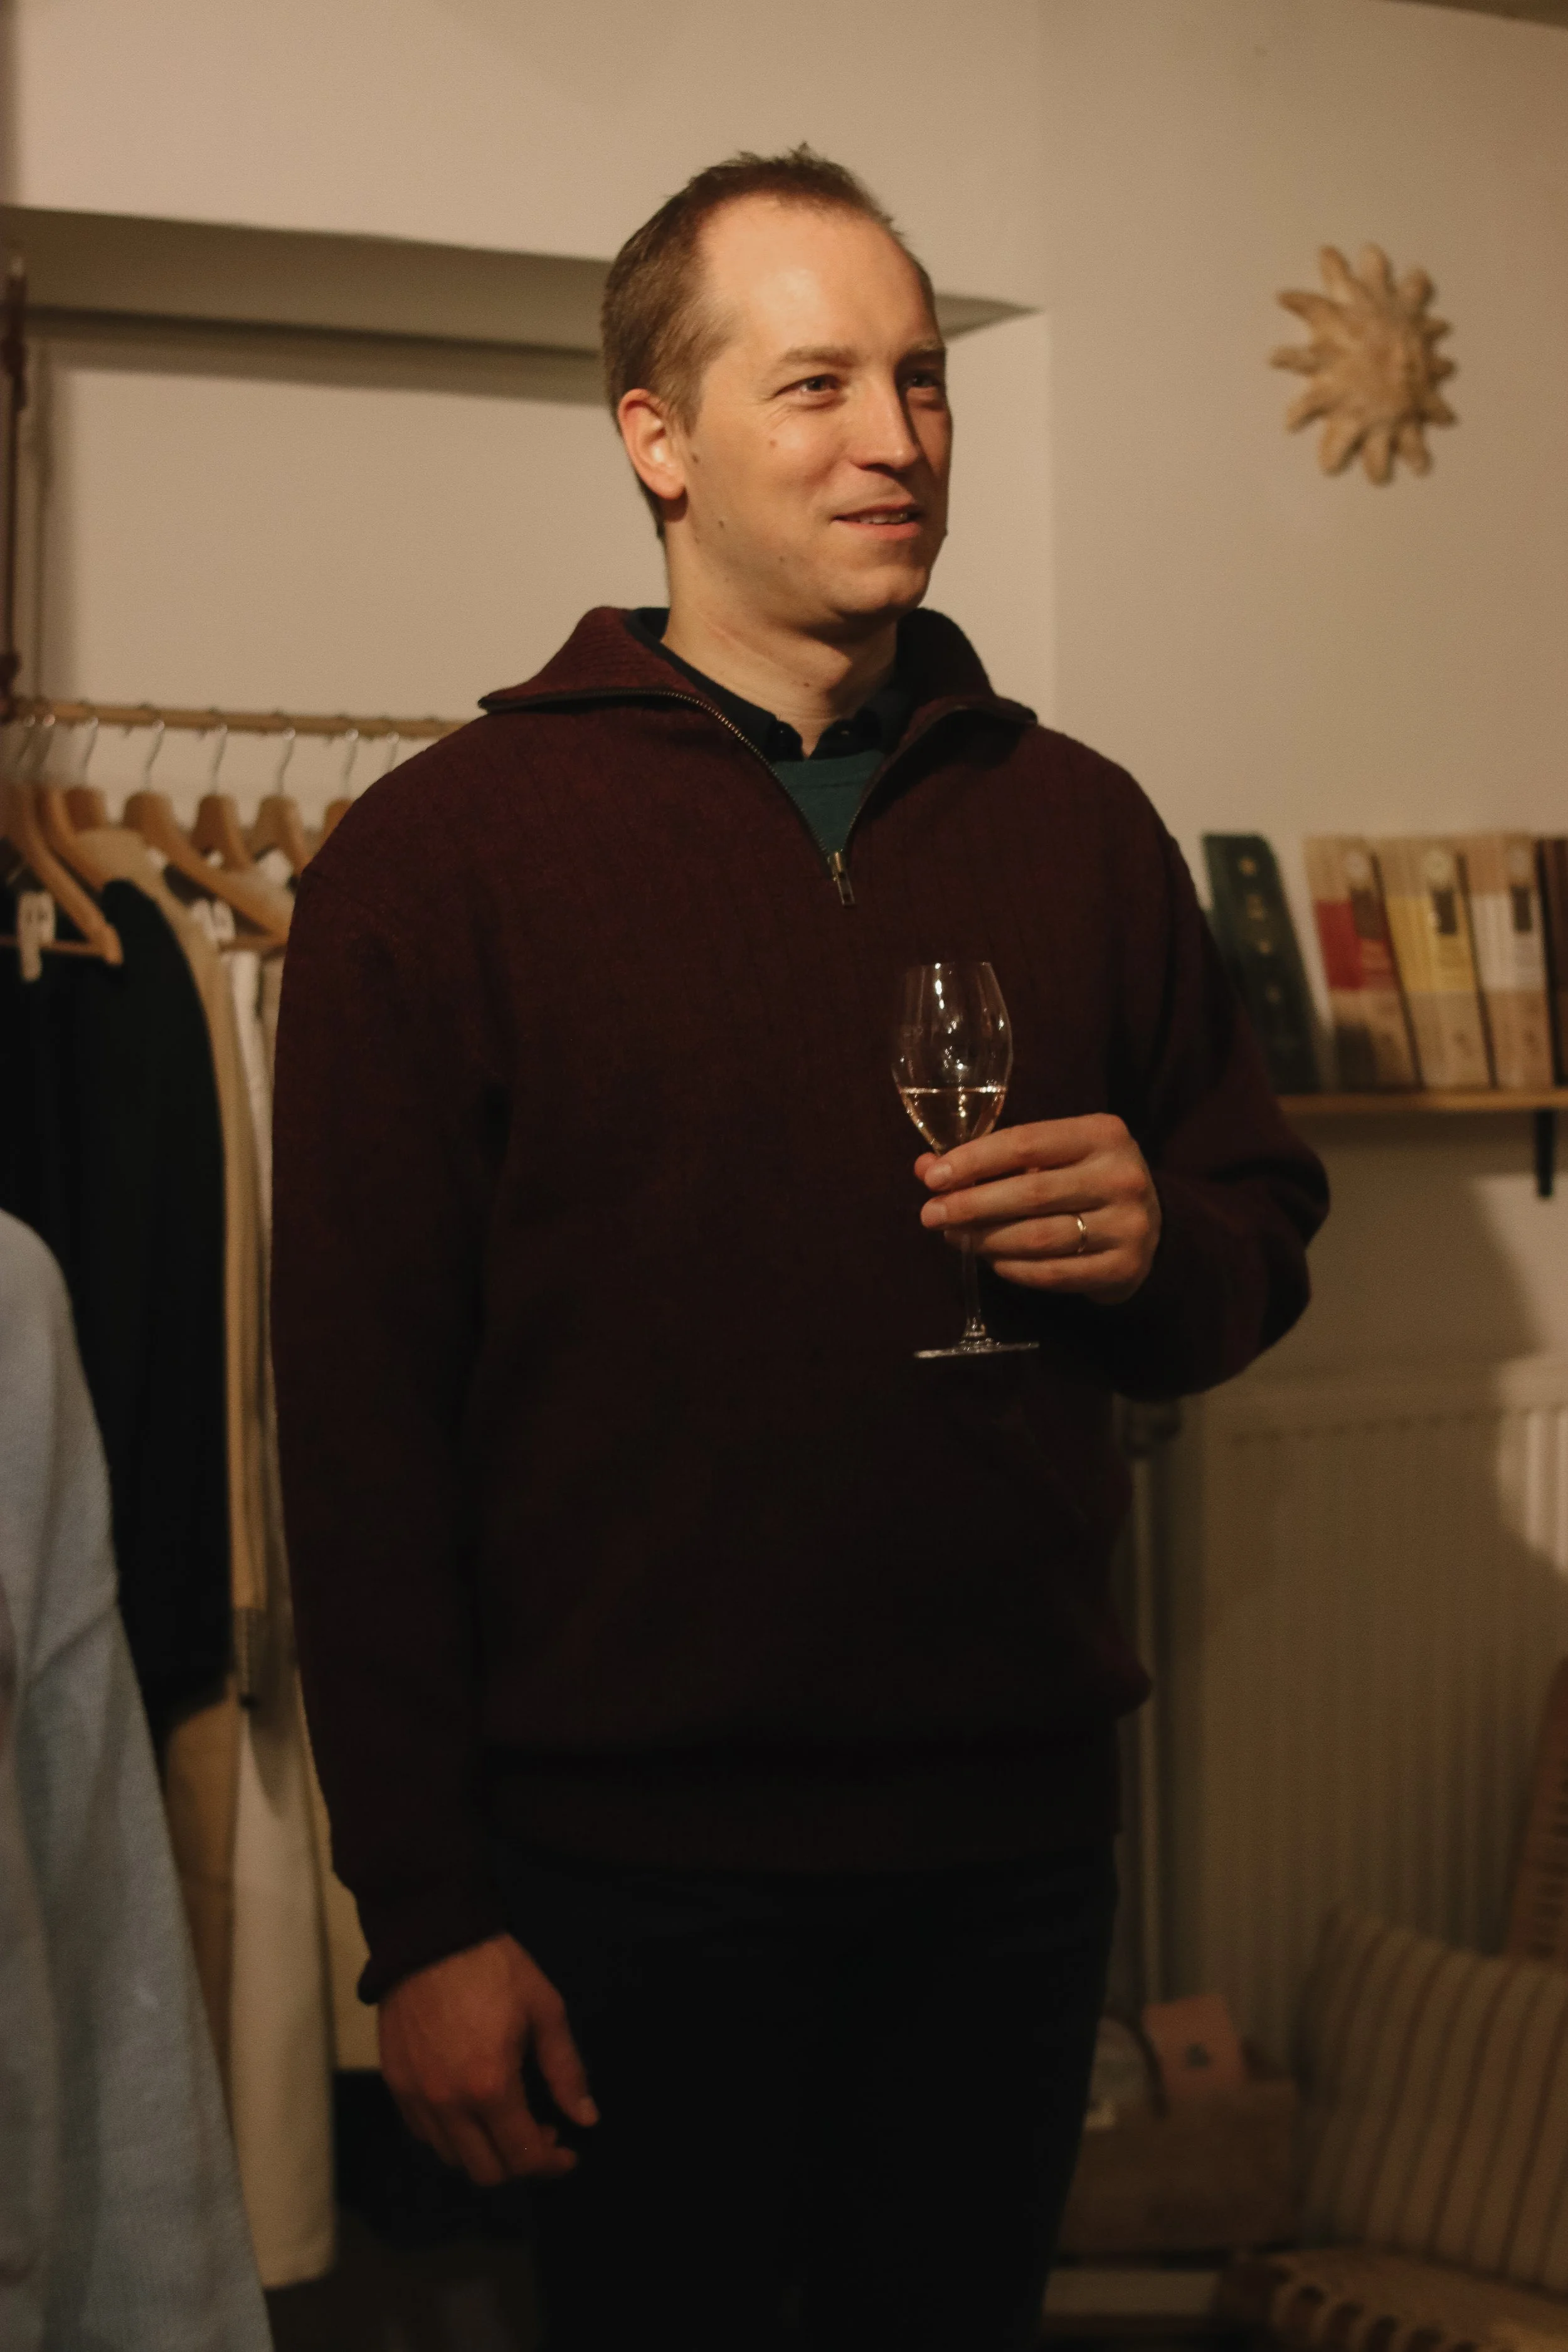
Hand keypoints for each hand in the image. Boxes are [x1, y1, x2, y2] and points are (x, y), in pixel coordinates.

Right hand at [378, 1932, 597, 2184]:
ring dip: (485, 2151)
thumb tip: (587, 2119)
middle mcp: (448, 2104)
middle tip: (541, 2132)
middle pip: (486, 2172)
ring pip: (452, 2157)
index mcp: (490, 2088)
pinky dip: (452, 2135)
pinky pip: (424, 2132)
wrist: (431, 1936)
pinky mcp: (395, 2084)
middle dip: (520, 2163)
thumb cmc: (496, 1970)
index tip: (569, 2153)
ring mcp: (416, 2097)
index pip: (522, 2157)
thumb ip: (566, 2071)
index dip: (551, 2164)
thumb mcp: (545, 2011)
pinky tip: (470, 2106)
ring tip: (505, 2118)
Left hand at [917, 1114, 1160, 1305]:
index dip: (974, 1160)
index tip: (933, 1178)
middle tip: (930, 1215)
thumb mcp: (1049, 1158)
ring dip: (986, 1240)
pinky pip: (1053, 1273)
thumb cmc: (1084, 1180)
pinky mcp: (1123, 1268)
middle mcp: (1121, 1176)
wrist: (1150, 1227)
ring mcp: (1127, 1225)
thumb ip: (992, 1158)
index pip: (1026, 1144)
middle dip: (971, 1205)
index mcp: (1102, 1135)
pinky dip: (1013, 1268)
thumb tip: (926, 1168)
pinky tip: (992, 1260)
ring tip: (956, 1238)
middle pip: (1030, 1193)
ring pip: (1040, 1237)